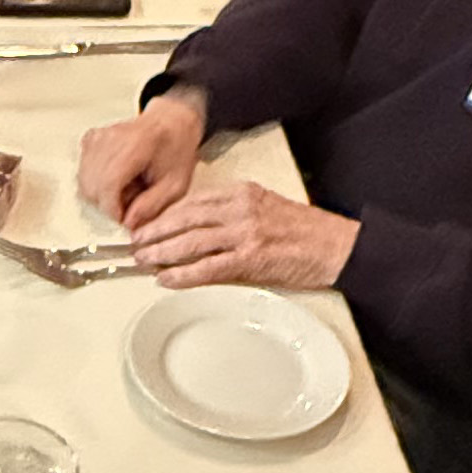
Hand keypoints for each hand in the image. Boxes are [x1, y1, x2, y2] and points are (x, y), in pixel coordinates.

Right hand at [77, 88, 208, 226]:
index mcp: (137, 145)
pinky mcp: (91, 140)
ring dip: (102, 194)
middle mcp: (112, 138)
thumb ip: (152, 206)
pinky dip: (95, 183)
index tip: (124, 218)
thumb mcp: (176, 185)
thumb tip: (128, 223)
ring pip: (84, 182)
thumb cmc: (175, 149)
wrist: (171, 123)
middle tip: (130, 202)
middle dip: (108, 204)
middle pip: (92, 185)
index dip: (113, 209)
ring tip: (125, 188)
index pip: (109, 184)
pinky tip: (115, 178)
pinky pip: (82, 172)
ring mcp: (99, 137)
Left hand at [125, 176, 357, 292]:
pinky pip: (208, 267)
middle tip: (134, 243)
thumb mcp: (266, 208)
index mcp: (242, 193)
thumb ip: (234, 214)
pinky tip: (167, 279)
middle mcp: (240, 209)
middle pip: (185, 219)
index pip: (192, 202)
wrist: (336, 246)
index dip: (164, 214)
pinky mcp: (251, 258)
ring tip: (143, 261)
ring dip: (161, 253)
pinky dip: (183, 274)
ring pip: (191, 242)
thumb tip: (200, 230)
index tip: (147, 224)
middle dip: (154, 232)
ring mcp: (245, 233)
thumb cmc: (306, 232)